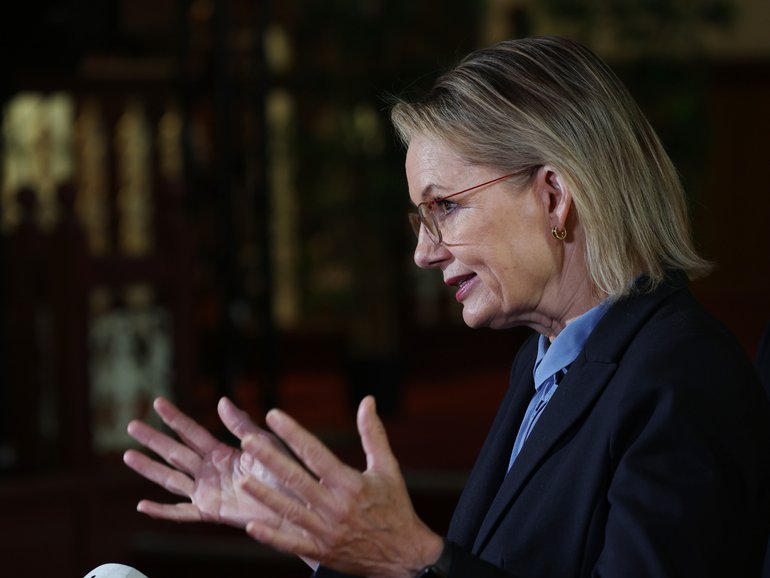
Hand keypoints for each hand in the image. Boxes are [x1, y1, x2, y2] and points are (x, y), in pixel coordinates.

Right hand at [123, 396, 295, 528]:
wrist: (296, 504)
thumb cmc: (285, 472)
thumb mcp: (263, 443)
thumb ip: (242, 425)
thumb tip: (222, 401)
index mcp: (221, 452)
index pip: (192, 431)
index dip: (174, 418)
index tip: (157, 402)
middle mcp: (209, 470)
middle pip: (175, 451)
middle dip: (153, 439)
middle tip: (131, 424)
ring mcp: (207, 491)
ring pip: (171, 478)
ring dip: (149, 468)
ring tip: (127, 455)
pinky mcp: (210, 511)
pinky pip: (181, 512)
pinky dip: (162, 511)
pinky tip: (142, 505)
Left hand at [239, 396, 443, 577]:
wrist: (405, 556)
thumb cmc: (395, 506)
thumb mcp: (387, 467)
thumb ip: (373, 433)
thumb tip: (367, 400)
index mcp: (351, 484)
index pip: (316, 453)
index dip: (294, 433)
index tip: (274, 416)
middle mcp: (337, 507)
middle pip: (297, 479)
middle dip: (270, 459)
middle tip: (248, 441)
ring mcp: (327, 532)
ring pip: (289, 511)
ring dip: (265, 496)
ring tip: (242, 480)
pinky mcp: (321, 552)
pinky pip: (292, 545)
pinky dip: (272, 537)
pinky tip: (252, 526)